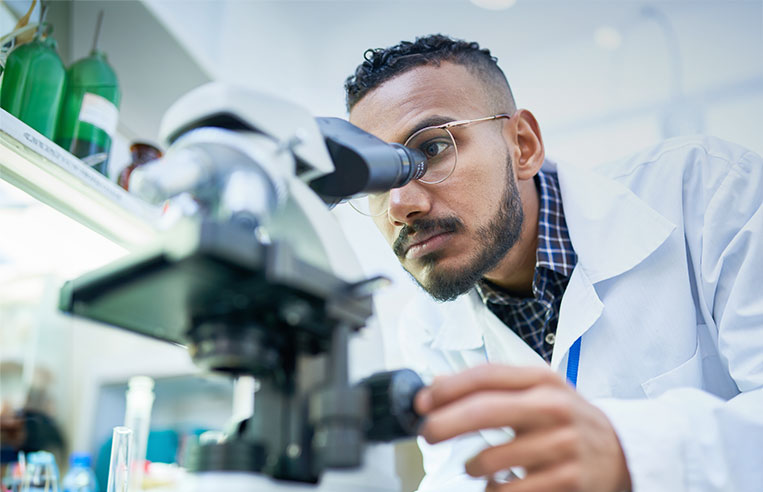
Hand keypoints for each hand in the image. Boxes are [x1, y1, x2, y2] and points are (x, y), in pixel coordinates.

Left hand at [415, 365, 631, 491]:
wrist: (622, 451)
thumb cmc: (566, 419)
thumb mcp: (537, 391)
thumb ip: (493, 386)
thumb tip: (436, 385)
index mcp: (543, 380)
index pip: (486, 375)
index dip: (448, 388)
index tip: (422, 401)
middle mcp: (553, 408)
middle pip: (484, 411)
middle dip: (444, 424)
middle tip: (426, 434)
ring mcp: (561, 445)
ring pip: (491, 459)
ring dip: (471, 466)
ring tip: (475, 466)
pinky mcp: (568, 481)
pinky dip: (493, 491)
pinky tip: (497, 485)